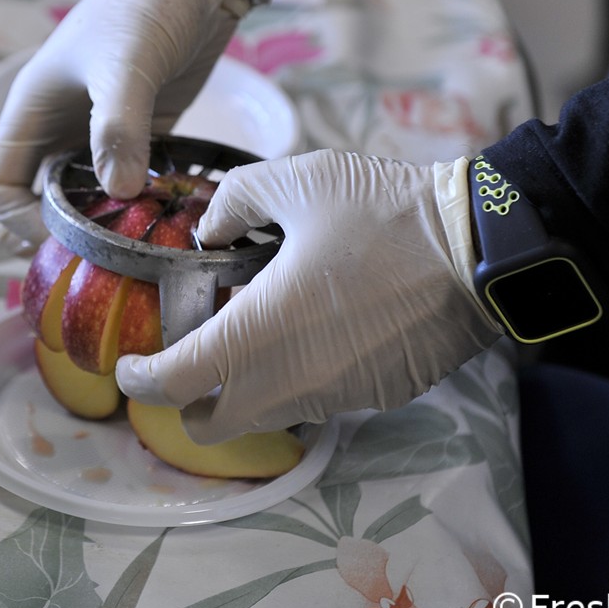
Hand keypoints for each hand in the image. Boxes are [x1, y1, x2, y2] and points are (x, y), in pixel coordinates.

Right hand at [0, 0, 270, 250]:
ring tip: (139, 246)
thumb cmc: (145, 4)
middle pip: (36, 203)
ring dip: (105, 225)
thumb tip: (118, 192)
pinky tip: (170, 221)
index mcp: (32, 112)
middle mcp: (58, 130)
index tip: (60, 236)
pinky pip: (129, 186)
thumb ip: (118, 127)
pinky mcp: (141, 137)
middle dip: (60, 234)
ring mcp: (99, 135)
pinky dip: (141, 207)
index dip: (16, 220)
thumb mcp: (126, 63)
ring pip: (85, 200)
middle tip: (103, 257)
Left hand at [115, 150, 502, 442]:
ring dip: (243, 388)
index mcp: (254, 336)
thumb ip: (235, 200)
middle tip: (191, 353)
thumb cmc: (382, 213)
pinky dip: (295, 380)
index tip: (130, 364)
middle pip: (209, 426)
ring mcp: (331, 398)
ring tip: (256, 329)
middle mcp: (285, 384)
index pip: (171, 385)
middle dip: (188, 400)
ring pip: (262, 417)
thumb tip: (210, 227)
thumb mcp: (296, 181)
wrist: (478, 250)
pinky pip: (312, 402)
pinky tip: (312, 331)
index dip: (138, 379)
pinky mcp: (370, 398)